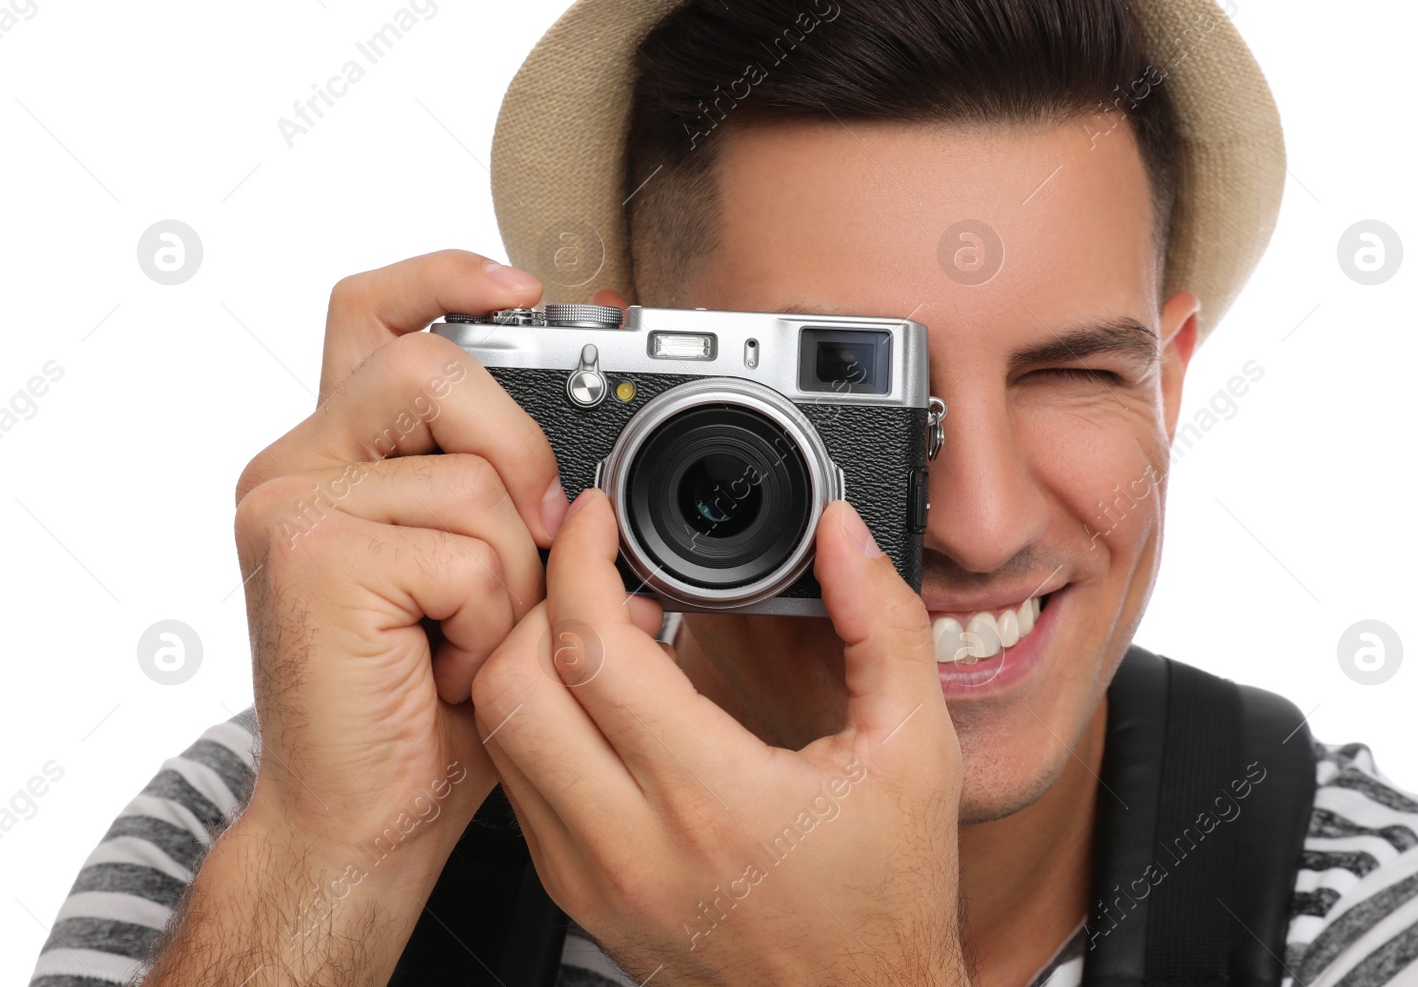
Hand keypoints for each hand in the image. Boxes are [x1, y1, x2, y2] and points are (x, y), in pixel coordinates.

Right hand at [143, 251, 567, 986]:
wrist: (363, 818)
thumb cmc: (426, 705)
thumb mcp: (485, 577)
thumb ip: (510, 499)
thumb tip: (594, 470)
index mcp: (337, 457)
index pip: (374, 313)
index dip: (447, 276)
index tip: (527, 288)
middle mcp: (298, 465)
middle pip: (435, 366)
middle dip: (518, 454)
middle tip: (526, 546)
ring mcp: (291, 502)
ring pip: (472, 472)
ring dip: (508, 572)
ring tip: (465, 637)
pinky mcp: (311, 552)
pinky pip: (465, 549)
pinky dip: (487, 619)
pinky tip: (444, 668)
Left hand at [472, 489, 970, 986]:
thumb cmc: (885, 899)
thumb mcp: (917, 751)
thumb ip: (883, 628)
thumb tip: (842, 537)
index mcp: (711, 798)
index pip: (592, 650)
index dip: (584, 561)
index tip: (602, 519)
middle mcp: (630, 844)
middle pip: (512, 685)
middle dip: (542, 600)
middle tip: (602, 573)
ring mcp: (591, 877)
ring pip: (500, 734)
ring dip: (533, 659)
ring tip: (611, 631)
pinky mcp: (578, 894)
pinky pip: (518, 783)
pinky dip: (541, 720)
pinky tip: (606, 702)